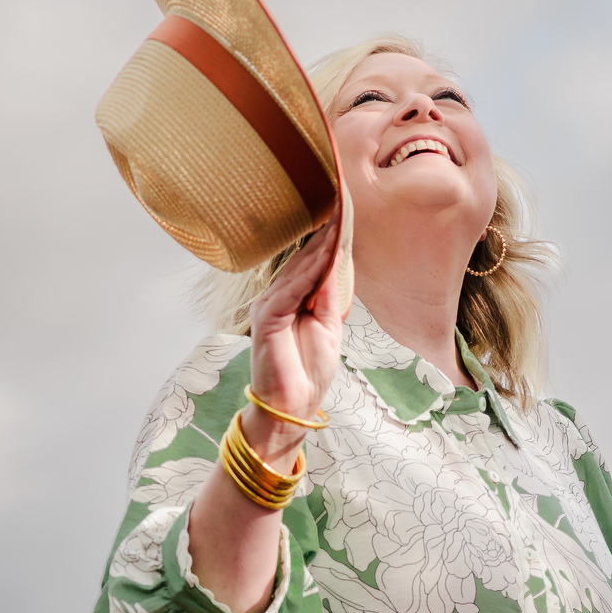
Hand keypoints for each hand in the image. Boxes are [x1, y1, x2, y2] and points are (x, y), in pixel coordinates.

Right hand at [243, 220, 343, 467]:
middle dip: (324, 236)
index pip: (310, 265)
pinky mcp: (266, 319)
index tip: (345, 216)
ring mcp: (269, 307)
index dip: (328, 241)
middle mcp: (276, 299)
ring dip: (319, 248)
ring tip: (338, 223)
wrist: (292, 407)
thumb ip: (329, 296)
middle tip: (343, 205)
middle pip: (303, 261)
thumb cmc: (308, 373)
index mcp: (291, 301)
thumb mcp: (328, 327)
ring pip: (297, 271)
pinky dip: (307, 273)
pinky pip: (290, 290)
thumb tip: (336, 262)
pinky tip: (323, 256)